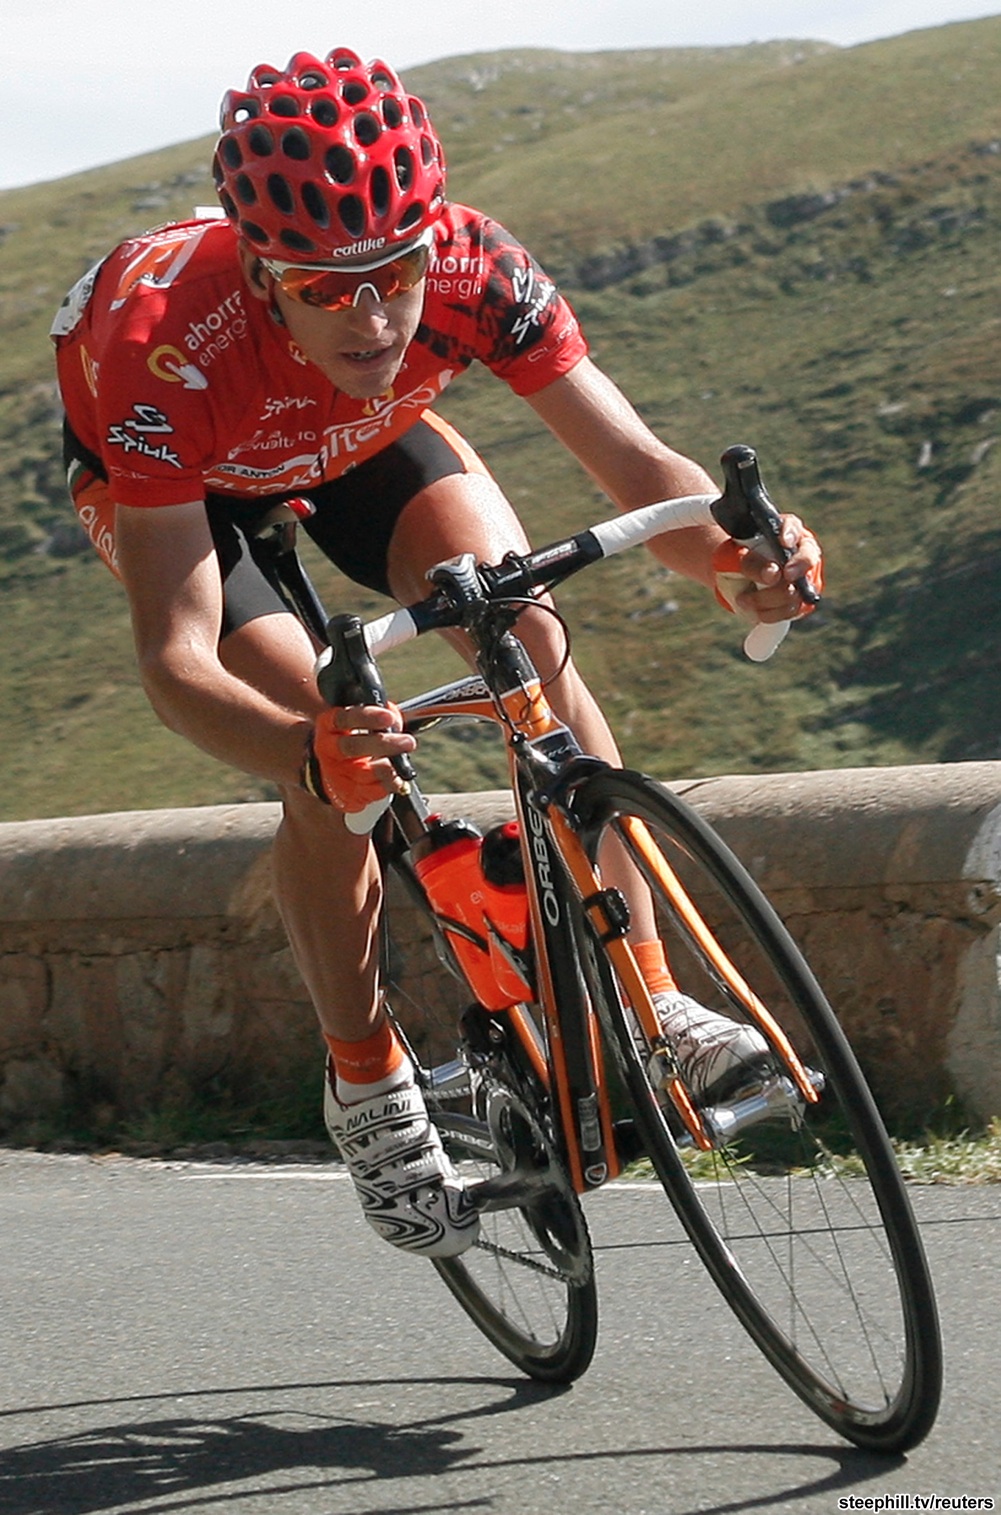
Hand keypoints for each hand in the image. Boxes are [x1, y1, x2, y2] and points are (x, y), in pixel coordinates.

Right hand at [300, 703, 415, 811]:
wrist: (337, 768)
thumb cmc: (355, 737)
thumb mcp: (364, 719)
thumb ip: (381, 715)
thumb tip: (395, 722)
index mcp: (329, 724)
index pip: (346, 718)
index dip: (368, 718)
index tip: (389, 717)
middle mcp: (328, 748)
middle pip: (352, 747)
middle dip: (383, 744)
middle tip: (408, 742)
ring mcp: (335, 773)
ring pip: (363, 773)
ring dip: (389, 769)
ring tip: (401, 764)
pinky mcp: (346, 793)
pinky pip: (370, 792)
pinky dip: (387, 785)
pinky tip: (396, 779)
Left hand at [712, 514, 823, 624]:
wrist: (733, 581)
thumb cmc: (734, 561)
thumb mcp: (732, 558)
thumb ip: (751, 562)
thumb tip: (773, 574)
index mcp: (784, 531)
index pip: (792, 526)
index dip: (790, 533)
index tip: (783, 542)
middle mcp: (800, 552)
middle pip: (808, 558)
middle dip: (798, 567)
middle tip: (785, 574)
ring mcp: (804, 577)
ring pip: (799, 589)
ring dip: (771, 598)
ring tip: (743, 599)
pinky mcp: (801, 601)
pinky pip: (792, 610)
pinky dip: (772, 612)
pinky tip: (754, 610)